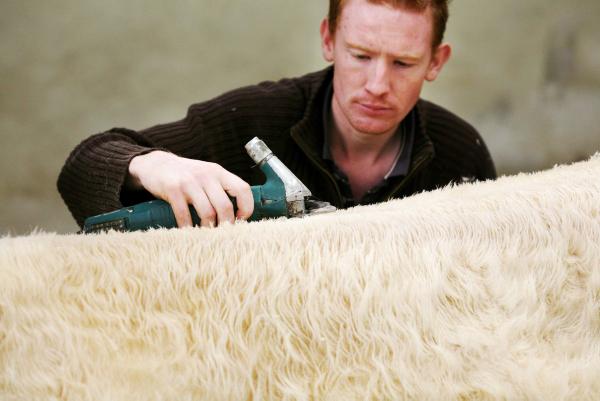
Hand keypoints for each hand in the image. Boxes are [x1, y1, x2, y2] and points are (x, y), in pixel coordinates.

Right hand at [126, 151, 253, 227]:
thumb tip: (237, 216)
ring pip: (208, 213)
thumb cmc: (187, 175)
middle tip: (223, 233)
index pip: (243, 189)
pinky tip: (188, 231)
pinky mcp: (173, 189)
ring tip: (206, 234)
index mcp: (219, 172)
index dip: (246, 207)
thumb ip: (222, 190)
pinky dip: (188, 227)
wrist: (157, 164)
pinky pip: (184, 214)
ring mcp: (189, 182)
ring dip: (208, 228)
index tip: (241, 219)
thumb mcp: (208, 175)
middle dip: (226, 224)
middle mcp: (206, 175)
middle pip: (225, 206)